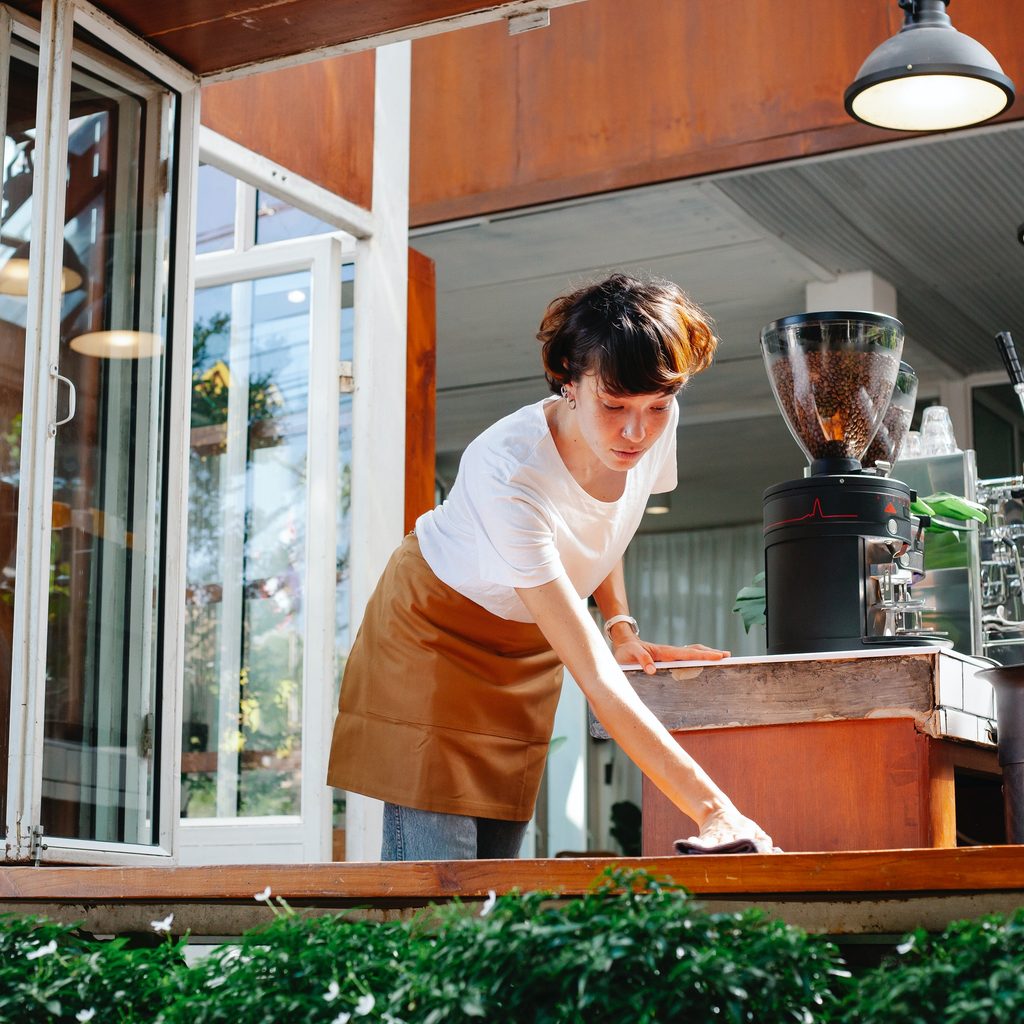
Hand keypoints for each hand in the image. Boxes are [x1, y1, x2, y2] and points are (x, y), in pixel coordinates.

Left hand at [612, 638, 729, 674]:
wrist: (622, 644)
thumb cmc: (626, 651)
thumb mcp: (630, 655)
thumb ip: (641, 660)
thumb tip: (653, 670)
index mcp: (664, 652)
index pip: (687, 653)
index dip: (703, 655)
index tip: (718, 656)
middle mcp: (670, 652)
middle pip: (694, 650)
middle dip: (711, 653)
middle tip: (728, 656)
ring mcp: (670, 655)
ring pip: (692, 653)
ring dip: (706, 654)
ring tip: (722, 658)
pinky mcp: (668, 659)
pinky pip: (686, 658)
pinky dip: (697, 659)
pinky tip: (703, 665)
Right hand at [685, 805, 779, 853]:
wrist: (716, 811)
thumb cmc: (739, 825)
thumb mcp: (753, 828)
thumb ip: (763, 839)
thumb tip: (771, 852)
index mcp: (743, 832)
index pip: (747, 840)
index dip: (749, 845)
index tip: (753, 852)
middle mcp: (729, 835)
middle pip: (729, 844)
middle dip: (729, 850)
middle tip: (730, 860)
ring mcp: (716, 836)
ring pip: (713, 842)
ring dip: (710, 847)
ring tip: (706, 851)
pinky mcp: (704, 838)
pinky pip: (699, 842)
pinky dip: (696, 843)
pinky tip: (691, 843)